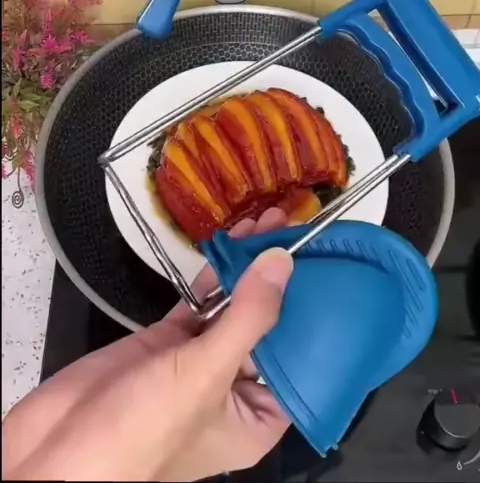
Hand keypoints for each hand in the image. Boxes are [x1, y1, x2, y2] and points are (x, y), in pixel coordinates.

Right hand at [2, 209, 292, 481]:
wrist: (59, 447)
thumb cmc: (142, 433)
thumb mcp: (206, 376)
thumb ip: (248, 318)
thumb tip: (283, 263)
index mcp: (256, 417)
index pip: (300, 360)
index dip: (313, 316)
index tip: (325, 267)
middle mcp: (232, 388)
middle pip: (267, 327)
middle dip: (279, 282)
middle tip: (293, 229)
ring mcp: (197, 361)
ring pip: (232, 309)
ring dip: (247, 269)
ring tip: (267, 223)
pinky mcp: (167, 339)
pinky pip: (199, 302)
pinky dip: (213, 275)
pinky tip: (233, 243)